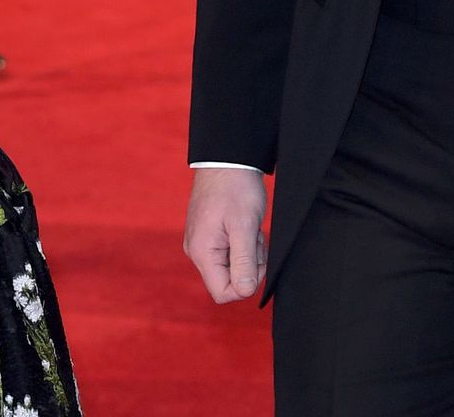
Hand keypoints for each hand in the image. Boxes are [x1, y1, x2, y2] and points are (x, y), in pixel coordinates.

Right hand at [184, 167, 268, 301]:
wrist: (228, 159)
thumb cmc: (235, 188)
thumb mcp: (244, 226)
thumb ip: (244, 262)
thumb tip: (244, 292)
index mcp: (201, 252)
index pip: (222, 293)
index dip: (246, 283)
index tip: (256, 258)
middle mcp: (196, 251)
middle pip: (228, 280)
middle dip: (249, 264)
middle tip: (254, 236)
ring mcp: (202, 243)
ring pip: (232, 266)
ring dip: (248, 252)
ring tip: (249, 227)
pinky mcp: (209, 235)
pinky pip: (230, 252)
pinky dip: (243, 243)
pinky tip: (244, 225)